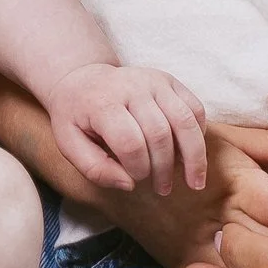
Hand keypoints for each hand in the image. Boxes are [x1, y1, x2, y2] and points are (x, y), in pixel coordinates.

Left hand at [41, 64, 208, 196]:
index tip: (135, 180)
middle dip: (164, 168)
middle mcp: (132, 86)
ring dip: (194, 156)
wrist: (83, 79)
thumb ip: (94, 169)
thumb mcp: (68, 144)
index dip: (138, 168)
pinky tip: (192, 154)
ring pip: (185, 120)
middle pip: (160, 134)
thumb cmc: (75, 116)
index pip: (130, 142)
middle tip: (162, 189)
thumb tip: (129, 185)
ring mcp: (154, 80)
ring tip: (194, 182)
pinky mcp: (170, 81)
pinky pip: (195, 108)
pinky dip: (199, 134)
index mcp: (103, 102)